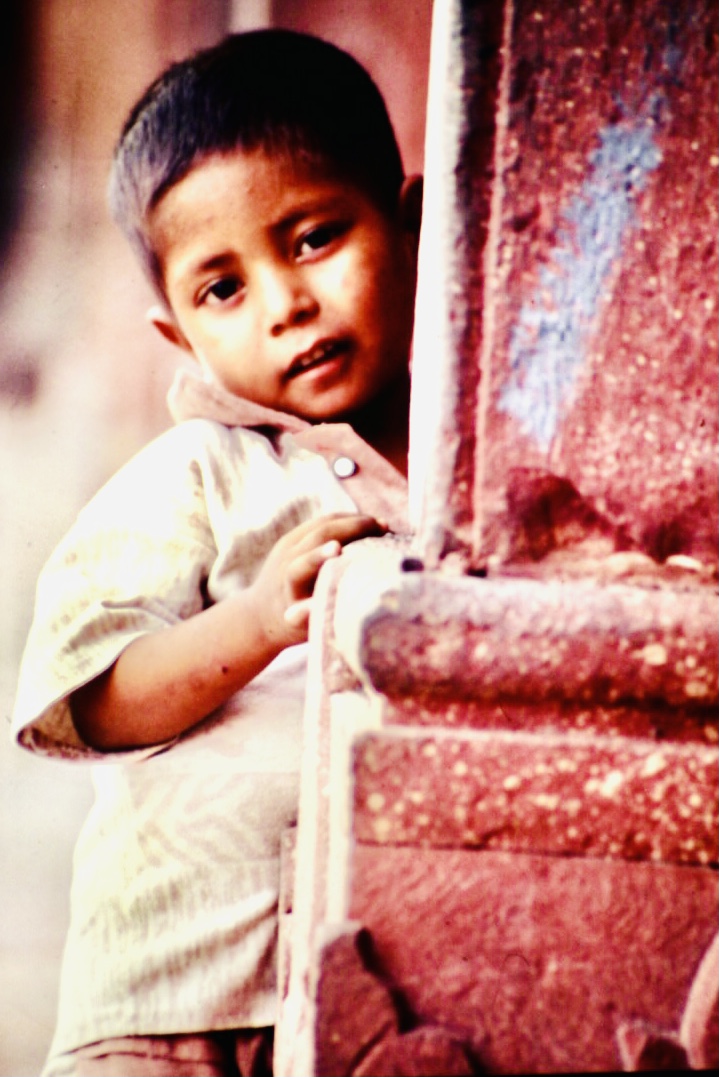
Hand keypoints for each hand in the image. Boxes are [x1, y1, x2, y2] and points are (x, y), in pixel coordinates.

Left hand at [249, 513, 385, 646]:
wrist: (261, 613)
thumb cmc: (291, 626)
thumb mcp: (302, 627)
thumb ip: (316, 616)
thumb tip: (338, 612)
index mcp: (287, 585)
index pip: (301, 566)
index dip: (318, 556)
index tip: (337, 549)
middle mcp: (285, 559)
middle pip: (317, 535)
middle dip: (352, 528)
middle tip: (384, 530)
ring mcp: (288, 544)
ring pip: (323, 523)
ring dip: (354, 520)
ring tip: (382, 526)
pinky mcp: (294, 536)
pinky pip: (323, 522)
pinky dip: (347, 521)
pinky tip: (369, 525)